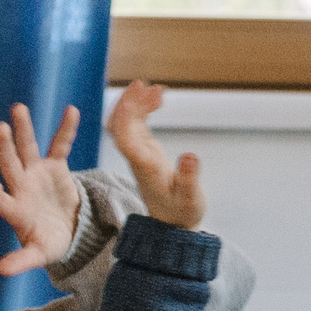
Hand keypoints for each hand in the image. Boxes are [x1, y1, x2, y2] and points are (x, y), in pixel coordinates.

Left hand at [0, 102, 83, 276]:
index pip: (2, 201)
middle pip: (10, 164)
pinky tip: (71, 110)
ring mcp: (36, 174)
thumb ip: (21, 260)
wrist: (66, 231)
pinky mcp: (55, 167)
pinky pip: (60, 145)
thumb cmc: (48, 243)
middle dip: (4, 147)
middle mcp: (21, 187)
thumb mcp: (38, 254)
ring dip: (24, 129)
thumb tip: (1, 270)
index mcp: (16, 209)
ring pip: (27, 148)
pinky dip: (65, 129)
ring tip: (18, 108)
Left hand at [106, 80, 204, 229]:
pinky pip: (139, 125)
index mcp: (144, 166)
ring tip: (158, 88)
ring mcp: (140, 153)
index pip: (124, 138)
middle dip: (127, 103)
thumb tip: (190, 155)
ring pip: (128, 122)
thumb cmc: (182, 213)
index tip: (135, 97)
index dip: (125, 116)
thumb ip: (189, 177)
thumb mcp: (191, 198)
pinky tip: (159, 98)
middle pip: (120, 126)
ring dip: (138, 102)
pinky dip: (146, 109)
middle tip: (143, 84)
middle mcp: (137, 157)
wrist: (173, 226)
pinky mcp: (146, 151)